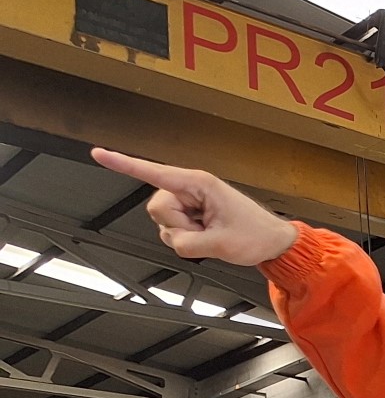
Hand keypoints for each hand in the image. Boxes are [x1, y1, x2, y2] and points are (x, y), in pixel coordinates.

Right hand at [89, 149, 298, 265]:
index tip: (99, 154)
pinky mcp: (190, 216)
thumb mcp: (223, 244)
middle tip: (206, 232)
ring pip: (164, 222)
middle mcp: (189, 189)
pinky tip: (208, 236)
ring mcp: (188, 203)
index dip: (124, 164)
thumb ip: (189, 243)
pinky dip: (188, 240)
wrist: (272, 243)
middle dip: (178, 226)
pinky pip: (173, 232)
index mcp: (198, 183)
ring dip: (185, 235)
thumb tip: (173, 240)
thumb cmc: (256, 235)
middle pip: (157, 208)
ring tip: (211, 233)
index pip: (153, 172)